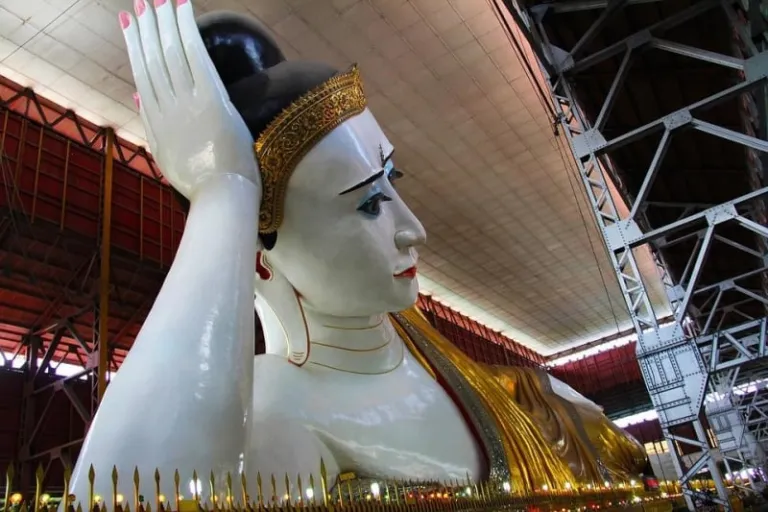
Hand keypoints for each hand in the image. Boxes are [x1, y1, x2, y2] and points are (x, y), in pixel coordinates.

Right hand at [119, 0, 259, 198]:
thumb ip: (153, 124)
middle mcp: (166, 108)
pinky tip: (183, 9)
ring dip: (164, 23)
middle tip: (141, 3)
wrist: (220, 197)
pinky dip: (186, 30)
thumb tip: (138, 95)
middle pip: (153, 60)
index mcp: (156, 122)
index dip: (135, 47)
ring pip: (171, 53)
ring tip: (160, 0)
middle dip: (146, 29)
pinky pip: (195, 57)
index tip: (129, 24)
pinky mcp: (210, 100)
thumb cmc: (200, 183)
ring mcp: (186, 103)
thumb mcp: (167, 154)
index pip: (142, 75)